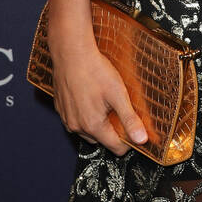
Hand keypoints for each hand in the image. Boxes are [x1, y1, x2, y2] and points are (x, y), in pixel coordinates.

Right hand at [47, 24, 147, 156]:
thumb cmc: (94, 70)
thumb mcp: (119, 94)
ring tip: (104, 100)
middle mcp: (77, 126)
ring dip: (97, 121)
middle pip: (102, 139)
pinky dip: (84, 113)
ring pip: (87, 130)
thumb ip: (130, 119)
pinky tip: (90, 96)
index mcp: (93, 126)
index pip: (116, 148)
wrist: (71, 53)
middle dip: (113, 129)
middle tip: (119, 108)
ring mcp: (66, 118)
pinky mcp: (60, 108)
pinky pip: (75, 118)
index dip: (128, 140)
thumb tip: (141, 139)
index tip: (133, 126)